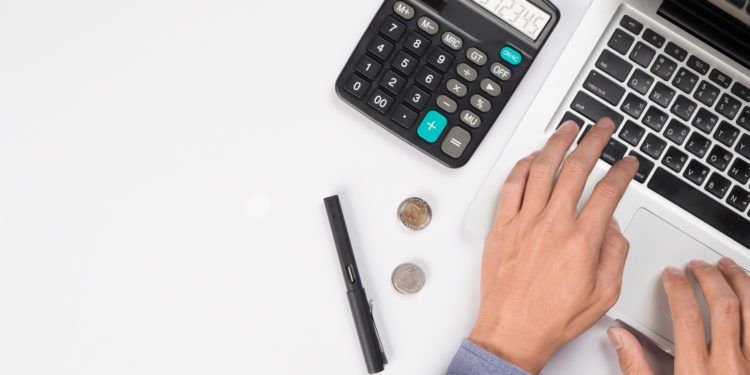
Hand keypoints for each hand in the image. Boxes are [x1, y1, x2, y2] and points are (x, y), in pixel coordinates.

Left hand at [469, 118, 638, 373]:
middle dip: (593, 141)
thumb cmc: (552, 318)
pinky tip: (531, 157)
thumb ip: (614, 255)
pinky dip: (521, 166)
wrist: (512, 331)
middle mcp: (552, 224)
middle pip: (576, 168)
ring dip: (557, 143)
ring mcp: (523, 222)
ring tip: (568, 128)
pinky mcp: (501, 226)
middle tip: (602, 128)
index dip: (622, 171)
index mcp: (582, 240)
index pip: (608, 191)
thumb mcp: (603, 294)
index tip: (628, 162)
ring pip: (541, 168)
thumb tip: (613, 227)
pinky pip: (510, 185)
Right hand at [609, 258, 749, 373]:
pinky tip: (749, 295)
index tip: (672, 276)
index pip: (688, 316)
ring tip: (729, 268)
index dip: (678, 288)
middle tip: (698, 266)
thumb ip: (637, 367)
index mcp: (696, 371)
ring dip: (741, 283)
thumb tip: (620, 338)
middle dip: (710, 278)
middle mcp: (729, 365)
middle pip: (723, 305)